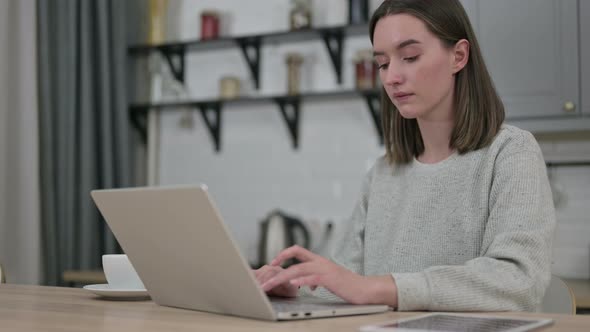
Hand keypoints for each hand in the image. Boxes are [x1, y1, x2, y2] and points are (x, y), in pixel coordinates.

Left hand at [260, 245, 397, 305]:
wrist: (366, 289)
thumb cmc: (347, 286)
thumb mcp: (327, 280)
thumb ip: (314, 279)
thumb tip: (304, 283)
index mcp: (318, 261)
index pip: (297, 250)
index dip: (283, 254)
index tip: (271, 263)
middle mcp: (320, 262)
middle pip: (294, 258)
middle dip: (276, 267)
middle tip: (264, 278)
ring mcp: (325, 269)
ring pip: (298, 269)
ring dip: (281, 277)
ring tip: (270, 284)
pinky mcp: (330, 279)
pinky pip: (313, 278)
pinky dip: (301, 280)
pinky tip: (292, 284)